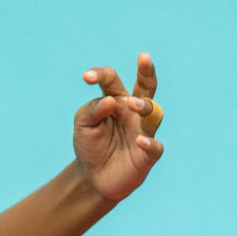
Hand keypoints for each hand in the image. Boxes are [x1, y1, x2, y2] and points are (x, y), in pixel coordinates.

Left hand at [72, 53, 164, 203]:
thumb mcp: (82, 125)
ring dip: (144, 106)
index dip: (101, 75)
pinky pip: (154, 146)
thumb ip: (92, 110)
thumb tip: (110, 101)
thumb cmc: (89, 145)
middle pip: (146, 88)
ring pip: (153, 113)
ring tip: (131, 104)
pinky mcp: (147, 154)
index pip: (112, 81)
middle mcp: (133, 112)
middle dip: (147, 72)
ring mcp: (143, 131)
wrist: (92, 177)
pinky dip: (148, 143)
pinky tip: (139, 141)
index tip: (86, 77)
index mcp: (116, 101)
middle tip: (143, 57)